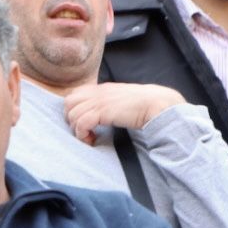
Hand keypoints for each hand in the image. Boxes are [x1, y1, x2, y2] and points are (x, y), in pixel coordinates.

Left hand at [62, 83, 182, 143]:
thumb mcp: (122, 99)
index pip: (75, 95)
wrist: (159, 104)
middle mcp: (97, 93)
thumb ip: (111, 102)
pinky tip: (92, 139)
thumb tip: (105, 114)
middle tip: (85, 131)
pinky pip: (81, 122)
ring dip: (77, 129)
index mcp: (101, 89)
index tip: (85, 123)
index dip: (75, 110)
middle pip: (68, 103)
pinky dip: (82, 133)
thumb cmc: (146, 104)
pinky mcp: (104, 112)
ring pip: (72, 114)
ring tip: (89, 137)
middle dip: (72, 119)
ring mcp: (99, 101)